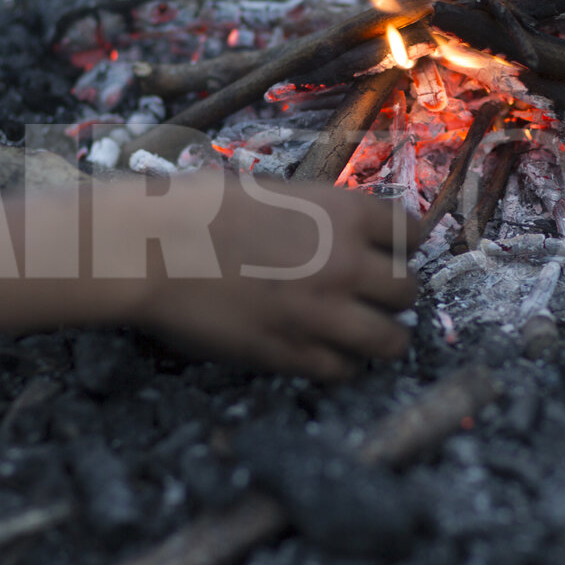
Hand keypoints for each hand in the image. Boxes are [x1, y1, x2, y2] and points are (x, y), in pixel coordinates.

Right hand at [114, 172, 420, 380]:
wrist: (152, 247)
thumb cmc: (201, 209)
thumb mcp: (277, 194)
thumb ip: (321, 219)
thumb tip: (346, 240)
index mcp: (344, 213)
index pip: (412, 231)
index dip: (403, 245)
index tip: (392, 253)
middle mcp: (346, 263)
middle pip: (409, 290)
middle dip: (395, 294)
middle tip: (376, 297)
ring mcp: (323, 313)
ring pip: (392, 340)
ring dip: (383, 337)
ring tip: (365, 334)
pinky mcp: (293, 353)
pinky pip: (344, 370)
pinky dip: (341, 363)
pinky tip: (325, 352)